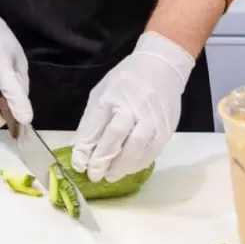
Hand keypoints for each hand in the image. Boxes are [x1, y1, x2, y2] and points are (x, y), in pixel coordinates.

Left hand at [71, 32, 193, 182]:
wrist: (162, 67)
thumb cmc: (126, 80)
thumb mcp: (101, 92)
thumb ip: (91, 120)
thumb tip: (78, 148)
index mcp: (111, 96)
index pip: (96, 126)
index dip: (86, 148)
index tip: (78, 165)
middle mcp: (132, 107)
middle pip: (116, 136)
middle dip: (103, 159)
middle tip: (94, 175)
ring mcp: (151, 118)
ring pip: (136, 147)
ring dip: (121, 166)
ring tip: (110, 176)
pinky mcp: (166, 128)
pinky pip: (152, 151)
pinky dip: (138, 163)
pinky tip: (128, 168)